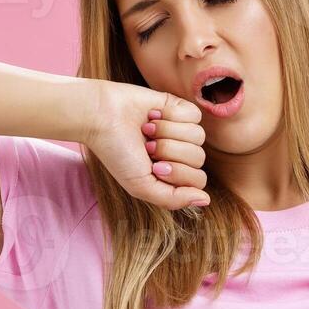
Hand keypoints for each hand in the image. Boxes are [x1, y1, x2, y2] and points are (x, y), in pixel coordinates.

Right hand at [83, 84, 209, 210]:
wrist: (102, 117)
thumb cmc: (117, 153)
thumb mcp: (141, 186)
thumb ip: (173, 199)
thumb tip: (206, 200)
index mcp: (172, 174)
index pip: (198, 179)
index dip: (177, 173)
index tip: (153, 166)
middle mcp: (179, 153)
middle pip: (199, 158)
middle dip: (170, 151)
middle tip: (147, 146)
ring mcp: (180, 130)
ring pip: (198, 136)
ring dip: (168, 132)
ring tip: (147, 130)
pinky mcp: (179, 108)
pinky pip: (194, 116)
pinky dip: (171, 115)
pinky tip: (153, 115)